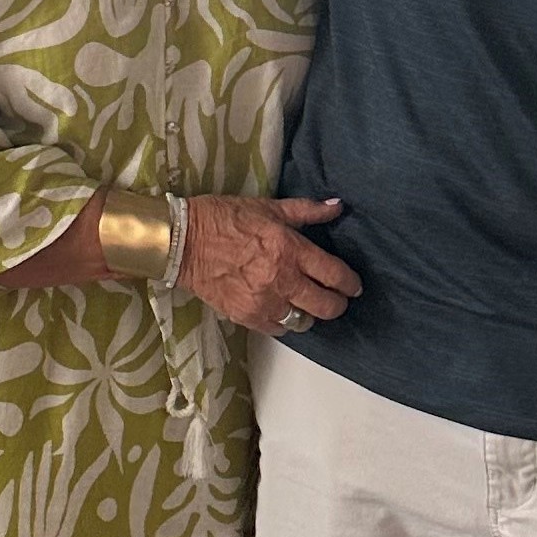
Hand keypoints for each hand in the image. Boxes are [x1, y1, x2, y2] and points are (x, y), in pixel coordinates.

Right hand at [179, 195, 361, 335]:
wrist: (183, 241)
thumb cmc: (224, 218)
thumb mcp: (268, 207)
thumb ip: (306, 210)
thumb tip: (337, 206)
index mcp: (290, 249)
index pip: (335, 275)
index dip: (350, 283)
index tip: (352, 286)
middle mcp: (282, 279)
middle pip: (326, 305)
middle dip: (337, 303)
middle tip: (335, 298)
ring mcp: (264, 302)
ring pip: (304, 321)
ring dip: (308, 313)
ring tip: (303, 304)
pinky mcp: (247, 316)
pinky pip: (278, 330)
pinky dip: (283, 322)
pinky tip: (279, 309)